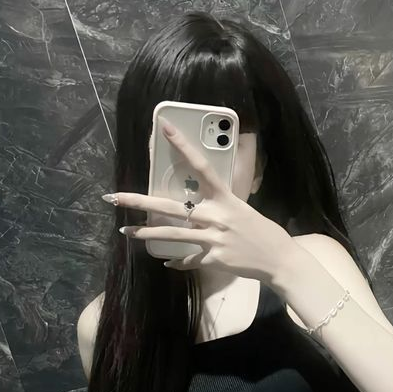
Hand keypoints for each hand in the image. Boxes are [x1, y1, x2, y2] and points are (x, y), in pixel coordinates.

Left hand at [104, 121, 296, 283]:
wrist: (278, 259)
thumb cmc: (261, 231)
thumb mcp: (242, 210)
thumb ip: (219, 205)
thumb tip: (197, 205)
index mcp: (225, 198)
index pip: (201, 166)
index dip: (184, 146)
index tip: (165, 129)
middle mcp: (216, 216)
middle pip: (172, 206)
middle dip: (140, 202)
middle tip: (114, 197)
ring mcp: (213, 239)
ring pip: (172, 235)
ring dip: (146, 234)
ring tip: (126, 232)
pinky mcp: (214, 259)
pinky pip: (189, 260)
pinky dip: (178, 262)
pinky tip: (167, 263)